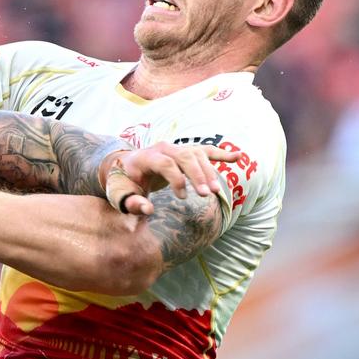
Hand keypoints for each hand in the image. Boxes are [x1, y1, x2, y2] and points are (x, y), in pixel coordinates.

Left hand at [104, 143, 238, 215]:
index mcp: (146, 157)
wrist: (125, 167)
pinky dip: (222, 154)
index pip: (166, 163)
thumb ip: (130, 202)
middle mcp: (162, 148)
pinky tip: (238, 157)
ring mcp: (176, 148)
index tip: (182, 197)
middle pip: (185, 156)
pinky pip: (206, 151)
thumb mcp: (119, 194)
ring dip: (209, 172)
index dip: (176, 179)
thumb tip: (148, 209)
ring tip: (216, 191)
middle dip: (197, 175)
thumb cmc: (123, 182)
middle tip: (207, 194)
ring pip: (197, 154)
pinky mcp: (185, 152)